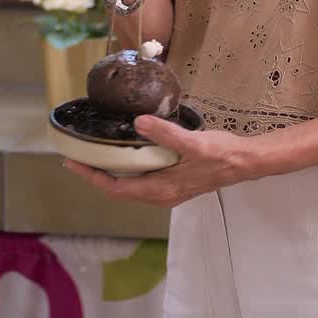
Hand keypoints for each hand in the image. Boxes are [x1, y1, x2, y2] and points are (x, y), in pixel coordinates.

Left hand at [63, 117, 251, 206]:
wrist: (245, 163)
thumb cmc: (221, 154)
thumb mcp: (193, 143)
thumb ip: (165, 134)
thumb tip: (139, 122)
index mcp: (160, 189)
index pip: (116, 188)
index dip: (92, 176)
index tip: (72, 163)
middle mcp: (160, 195)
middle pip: (118, 189)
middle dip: (95, 175)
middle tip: (76, 156)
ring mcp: (167, 190)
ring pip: (129, 186)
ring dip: (110, 172)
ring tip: (94, 154)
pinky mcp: (173, 183)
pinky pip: (140, 180)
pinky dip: (126, 169)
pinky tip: (125, 153)